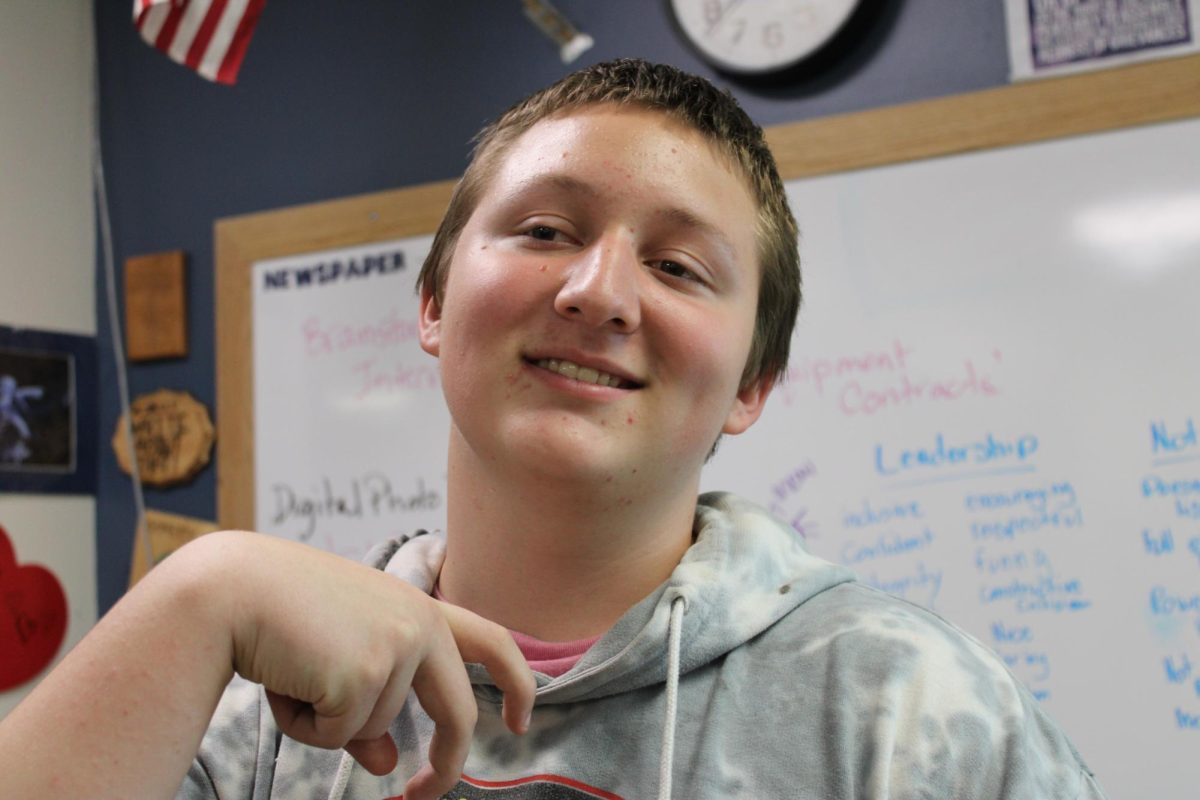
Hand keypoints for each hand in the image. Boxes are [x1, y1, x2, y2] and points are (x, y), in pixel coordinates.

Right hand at [216, 532, 535, 799]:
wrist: (231, 589)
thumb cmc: (279, 618)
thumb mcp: (337, 658)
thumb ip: (370, 707)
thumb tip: (390, 764)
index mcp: (419, 607)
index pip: (491, 641)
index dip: (517, 683)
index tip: (521, 723)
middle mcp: (420, 622)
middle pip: (458, 715)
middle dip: (446, 765)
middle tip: (421, 797)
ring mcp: (397, 646)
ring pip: (376, 730)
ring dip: (328, 723)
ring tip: (293, 674)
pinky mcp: (364, 674)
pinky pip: (340, 736)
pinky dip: (306, 726)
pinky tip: (285, 681)